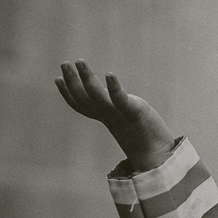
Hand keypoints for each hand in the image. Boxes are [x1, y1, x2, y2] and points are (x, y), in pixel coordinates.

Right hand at [55, 59, 174, 170]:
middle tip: (64, 63)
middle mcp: (110, 116)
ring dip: (86, 78)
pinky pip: (121, 100)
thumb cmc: (147, 136)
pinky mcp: (135, 113)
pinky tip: (109, 74)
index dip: (67, 93)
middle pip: (84, 99)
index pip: (82, 105)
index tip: (57, 78)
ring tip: (79, 61)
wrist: (160, 156)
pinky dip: (114, 88)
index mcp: (107, 117)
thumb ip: (118, 110)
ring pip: (97, 96)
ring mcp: (120, 115)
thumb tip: (112, 100)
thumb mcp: (128, 119)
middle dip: (72, 81)